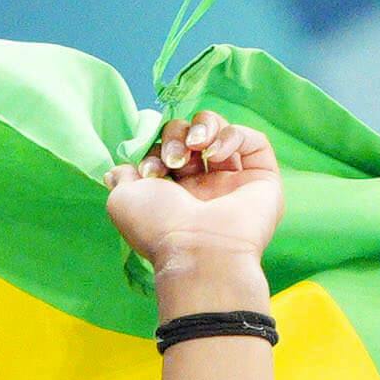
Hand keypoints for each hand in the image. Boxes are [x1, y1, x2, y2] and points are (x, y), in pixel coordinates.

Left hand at [101, 109, 284, 268]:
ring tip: (195, 147)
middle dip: (176, 136)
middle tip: (173, 160)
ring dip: (203, 128)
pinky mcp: (262, 178)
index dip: (153, 149)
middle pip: (191, 135)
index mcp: (172, 193)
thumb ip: (122, 178)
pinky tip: (215, 154)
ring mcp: (233, 182)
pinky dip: (232, 135)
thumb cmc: (158, 227)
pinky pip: (254, 140)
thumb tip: (117, 170)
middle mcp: (203, 186)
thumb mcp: (122, 200)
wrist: (198, 251)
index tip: (148, 170)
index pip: (164, 150)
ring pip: (221, 131)